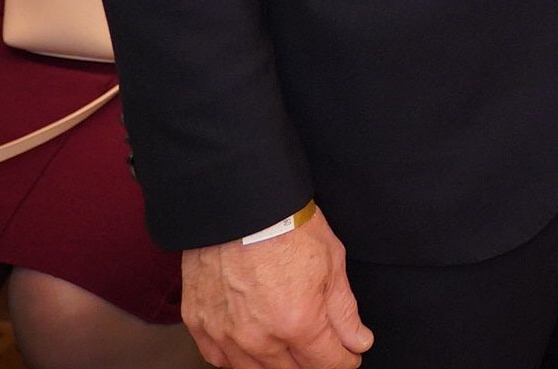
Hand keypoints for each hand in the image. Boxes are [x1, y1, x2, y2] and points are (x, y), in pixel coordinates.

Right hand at [180, 210, 372, 368]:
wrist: (238, 204)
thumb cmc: (287, 226)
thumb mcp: (332, 263)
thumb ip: (344, 312)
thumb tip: (358, 343)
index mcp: (298, 322)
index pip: (328, 363)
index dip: (344, 361)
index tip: (349, 355)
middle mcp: (259, 338)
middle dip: (312, 362)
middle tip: (320, 346)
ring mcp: (225, 334)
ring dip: (277, 363)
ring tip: (289, 346)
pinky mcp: (200, 324)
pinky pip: (220, 359)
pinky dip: (238, 357)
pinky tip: (252, 344)